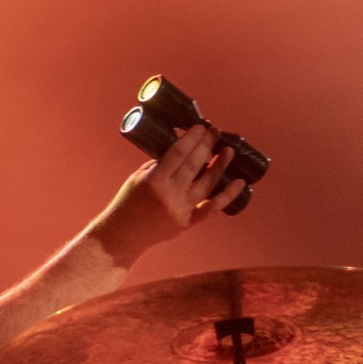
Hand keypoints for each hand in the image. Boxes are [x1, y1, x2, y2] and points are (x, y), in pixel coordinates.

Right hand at [92, 124, 245, 263]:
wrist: (123, 236)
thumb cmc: (128, 203)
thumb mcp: (138, 177)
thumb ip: (160, 164)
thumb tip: (182, 150)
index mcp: (154, 181)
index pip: (178, 154)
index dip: (192, 138)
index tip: (201, 127)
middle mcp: (170, 195)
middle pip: (194, 165)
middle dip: (207, 146)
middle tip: (215, 132)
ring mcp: (181, 210)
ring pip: (207, 185)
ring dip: (220, 166)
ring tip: (229, 152)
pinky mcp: (187, 223)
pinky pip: (211, 208)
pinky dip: (227, 195)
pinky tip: (239, 183)